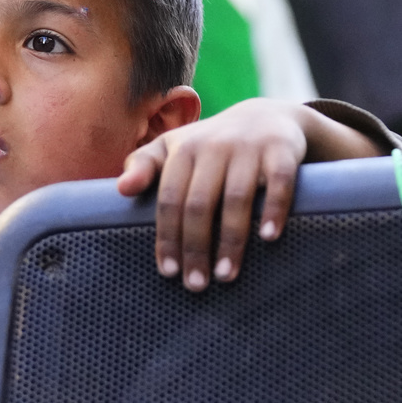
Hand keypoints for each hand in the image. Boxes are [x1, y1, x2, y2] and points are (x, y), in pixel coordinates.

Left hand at [117, 99, 308, 291]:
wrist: (265, 117)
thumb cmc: (207, 144)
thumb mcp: (171, 148)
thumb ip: (143, 166)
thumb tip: (121, 189)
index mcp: (182, 150)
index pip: (169, 199)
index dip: (167, 236)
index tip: (168, 271)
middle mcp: (213, 147)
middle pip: (199, 203)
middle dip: (195, 247)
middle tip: (196, 285)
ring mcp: (248, 148)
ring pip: (237, 198)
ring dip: (231, 240)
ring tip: (226, 275)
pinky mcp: (281, 150)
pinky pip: (279, 182)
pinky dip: (273, 209)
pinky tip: (268, 238)